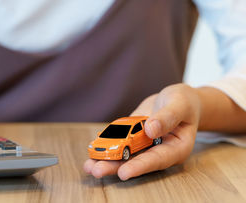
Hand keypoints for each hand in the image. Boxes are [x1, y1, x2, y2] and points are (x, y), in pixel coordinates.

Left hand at [84, 83, 200, 179]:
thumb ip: (168, 117)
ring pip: (124, 155)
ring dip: (107, 160)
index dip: (139, 167)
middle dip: (115, 167)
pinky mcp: (133, 136)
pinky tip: (92, 149)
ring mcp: (144, 144)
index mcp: (175, 148)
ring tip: (88, 166)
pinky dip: (106, 145)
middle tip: (97, 171)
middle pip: (136, 162)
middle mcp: (158, 150)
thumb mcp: (180, 105)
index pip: (156, 160)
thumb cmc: (184, 102)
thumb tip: (151, 129)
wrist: (178, 99)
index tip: (123, 172)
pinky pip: (119, 141)